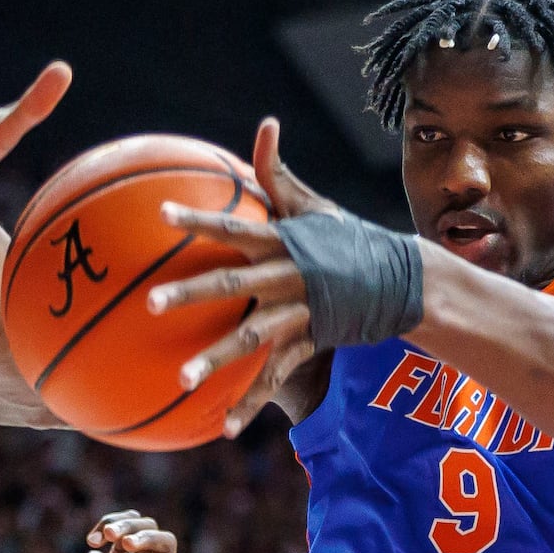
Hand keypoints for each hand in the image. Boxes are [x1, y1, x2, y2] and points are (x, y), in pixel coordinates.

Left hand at [147, 118, 330, 434]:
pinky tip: (224, 428)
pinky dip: (252, 403)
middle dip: (192, 294)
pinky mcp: (312, 343)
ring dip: (216, 360)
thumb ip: (278, 173)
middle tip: (150, 303)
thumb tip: (265, 124)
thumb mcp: (315, 205)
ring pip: (251, 339)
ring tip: (182, 380)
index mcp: (284, 242)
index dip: (199, 219)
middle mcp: (288, 277)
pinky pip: (277, 377)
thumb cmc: (348, 238)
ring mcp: (300, 314)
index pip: (235, 227)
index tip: (160, 214)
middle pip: (233, 286)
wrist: (403, 281)